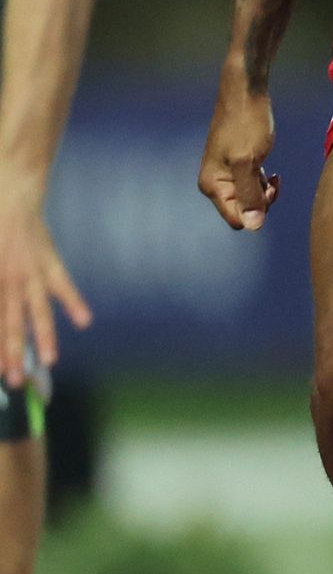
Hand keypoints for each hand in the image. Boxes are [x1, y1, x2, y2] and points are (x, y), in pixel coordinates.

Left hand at [0, 180, 86, 386]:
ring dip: (42, 337)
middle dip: (12, 354)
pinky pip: (62, 286)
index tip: (1, 370)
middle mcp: (10, 282)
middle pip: (10, 324)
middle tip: (15, 379)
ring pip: (37, 311)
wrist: (7, 194)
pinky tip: (83, 321)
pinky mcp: (48, 263)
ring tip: (50, 360)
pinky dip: (73, 303)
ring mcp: (32, 274)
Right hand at [197, 80, 279, 232]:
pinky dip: (263, 184)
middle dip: (261, 202)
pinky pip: (251, 187)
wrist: (246, 94)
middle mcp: (215, 183)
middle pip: (243, 211)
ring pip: (249, 200)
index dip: (256, 212)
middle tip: (273, 181)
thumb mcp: (248, 161)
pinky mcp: (237, 166)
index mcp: (213, 185)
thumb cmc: (246, 124)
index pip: (237, 218)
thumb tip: (252, 226)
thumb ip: (249, 193)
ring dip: (265, 192)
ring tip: (273, 175)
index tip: (268, 190)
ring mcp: (225, 174)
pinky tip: (272, 173)